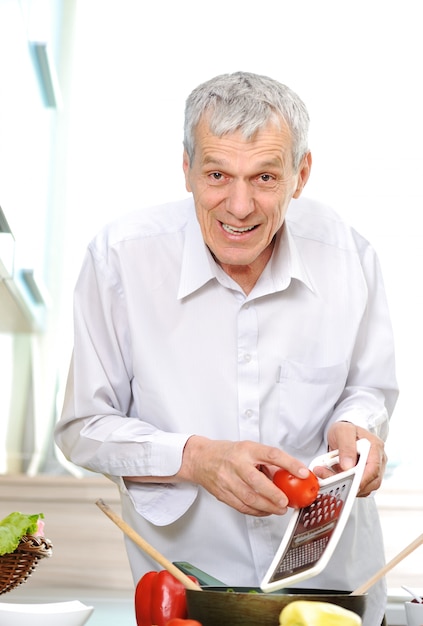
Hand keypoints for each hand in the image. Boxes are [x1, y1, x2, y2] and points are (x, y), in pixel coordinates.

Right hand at [179, 436, 309, 515]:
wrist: (201, 459)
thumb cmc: (228, 453)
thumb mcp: (249, 449)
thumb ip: (267, 461)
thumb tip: (289, 474)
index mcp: (247, 450)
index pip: (271, 455)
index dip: (289, 464)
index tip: (303, 472)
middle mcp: (237, 464)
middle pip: (256, 481)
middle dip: (274, 495)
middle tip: (286, 502)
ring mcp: (228, 480)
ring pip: (249, 498)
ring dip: (267, 507)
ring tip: (279, 509)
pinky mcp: (223, 494)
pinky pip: (242, 506)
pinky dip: (256, 512)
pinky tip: (265, 511)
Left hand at [313, 421, 386, 496]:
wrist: (342, 434)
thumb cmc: (345, 430)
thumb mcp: (343, 432)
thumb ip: (346, 447)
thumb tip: (348, 466)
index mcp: (376, 447)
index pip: (374, 468)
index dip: (363, 479)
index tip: (350, 484)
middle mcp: (378, 460)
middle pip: (372, 481)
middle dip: (352, 484)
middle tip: (331, 480)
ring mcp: (372, 470)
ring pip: (364, 487)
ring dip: (346, 486)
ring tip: (325, 475)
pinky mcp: (364, 477)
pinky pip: (357, 487)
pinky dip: (344, 486)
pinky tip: (330, 477)